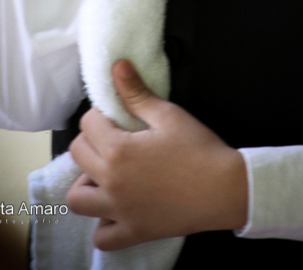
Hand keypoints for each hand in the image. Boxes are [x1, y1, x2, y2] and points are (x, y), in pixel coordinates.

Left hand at [66, 60, 248, 249]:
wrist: (224, 189)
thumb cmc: (199, 150)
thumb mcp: (168, 115)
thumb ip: (137, 93)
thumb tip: (118, 67)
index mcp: (118, 150)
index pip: (87, 124)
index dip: (101, 114)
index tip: (117, 116)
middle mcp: (112, 182)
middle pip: (78, 154)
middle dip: (91, 139)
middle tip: (114, 137)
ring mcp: (120, 210)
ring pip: (78, 199)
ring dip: (86, 183)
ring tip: (107, 172)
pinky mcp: (133, 231)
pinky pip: (102, 236)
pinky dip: (103, 223)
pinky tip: (117, 207)